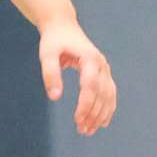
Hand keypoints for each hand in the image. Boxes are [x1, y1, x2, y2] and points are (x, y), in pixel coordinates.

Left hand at [39, 16, 117, 136]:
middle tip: (82, 130)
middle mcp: (102, 64)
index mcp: (90, 59)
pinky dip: (108, 108)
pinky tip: (102, 122)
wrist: (63, 27)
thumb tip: (55, 97)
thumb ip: (50, 74)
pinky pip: (110, 93)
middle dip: (93, 113)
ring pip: (108, 96)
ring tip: (89, 130)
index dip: (85, 104)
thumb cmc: (54, 40)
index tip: (77, 120)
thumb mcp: (47, 54)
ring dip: (101, 114)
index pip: (90, 86)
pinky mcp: (104, 73)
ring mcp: (105, 69)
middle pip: (101, 94)